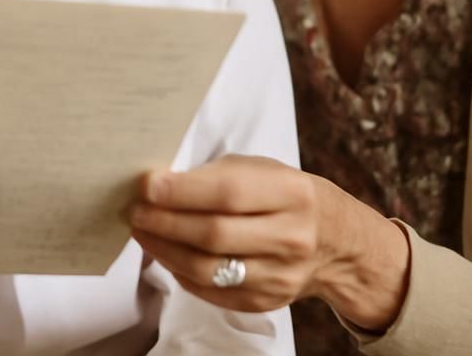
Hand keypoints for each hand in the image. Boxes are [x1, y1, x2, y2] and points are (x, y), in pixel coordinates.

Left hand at [128, 154, 408, 329]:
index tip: (146, 186)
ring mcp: (281, 276)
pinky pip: (213, 291)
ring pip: (209, 269)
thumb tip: (160, 185)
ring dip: (165, 250)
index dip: (181, 191)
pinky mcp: (267, 301)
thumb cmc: (287, 196)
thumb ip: (217, 176)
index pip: (228, 193)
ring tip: (143, 232)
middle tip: (135, 211)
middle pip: (214, 235)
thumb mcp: (263, 170)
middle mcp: (291, 237)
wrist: (336, 242)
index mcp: (292, 193)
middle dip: (165, 222)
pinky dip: (182, 272)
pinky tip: (167, 253)